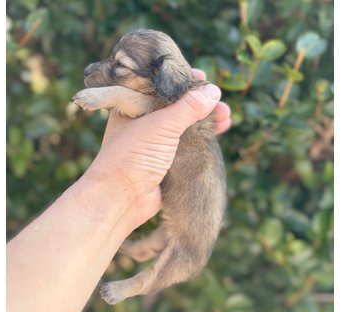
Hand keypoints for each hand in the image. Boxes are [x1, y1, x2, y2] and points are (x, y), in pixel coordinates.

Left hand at [84, 69, 230, 229]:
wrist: (121, 198)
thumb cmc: (133, 155)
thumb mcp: (161, 125)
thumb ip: (188, 107)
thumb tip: (213, 91)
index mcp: (134, 106)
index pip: (161, 87)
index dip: (181, 81)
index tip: (202, 77)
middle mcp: (143, 122)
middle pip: (176, 106)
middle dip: (199, 102)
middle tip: (219, 99)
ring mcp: (155, 142)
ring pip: (184, 126)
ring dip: (205, 120)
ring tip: (226, 116)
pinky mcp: (165, 161)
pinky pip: (188, 146)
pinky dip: (203, 139)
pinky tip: (219, 132)